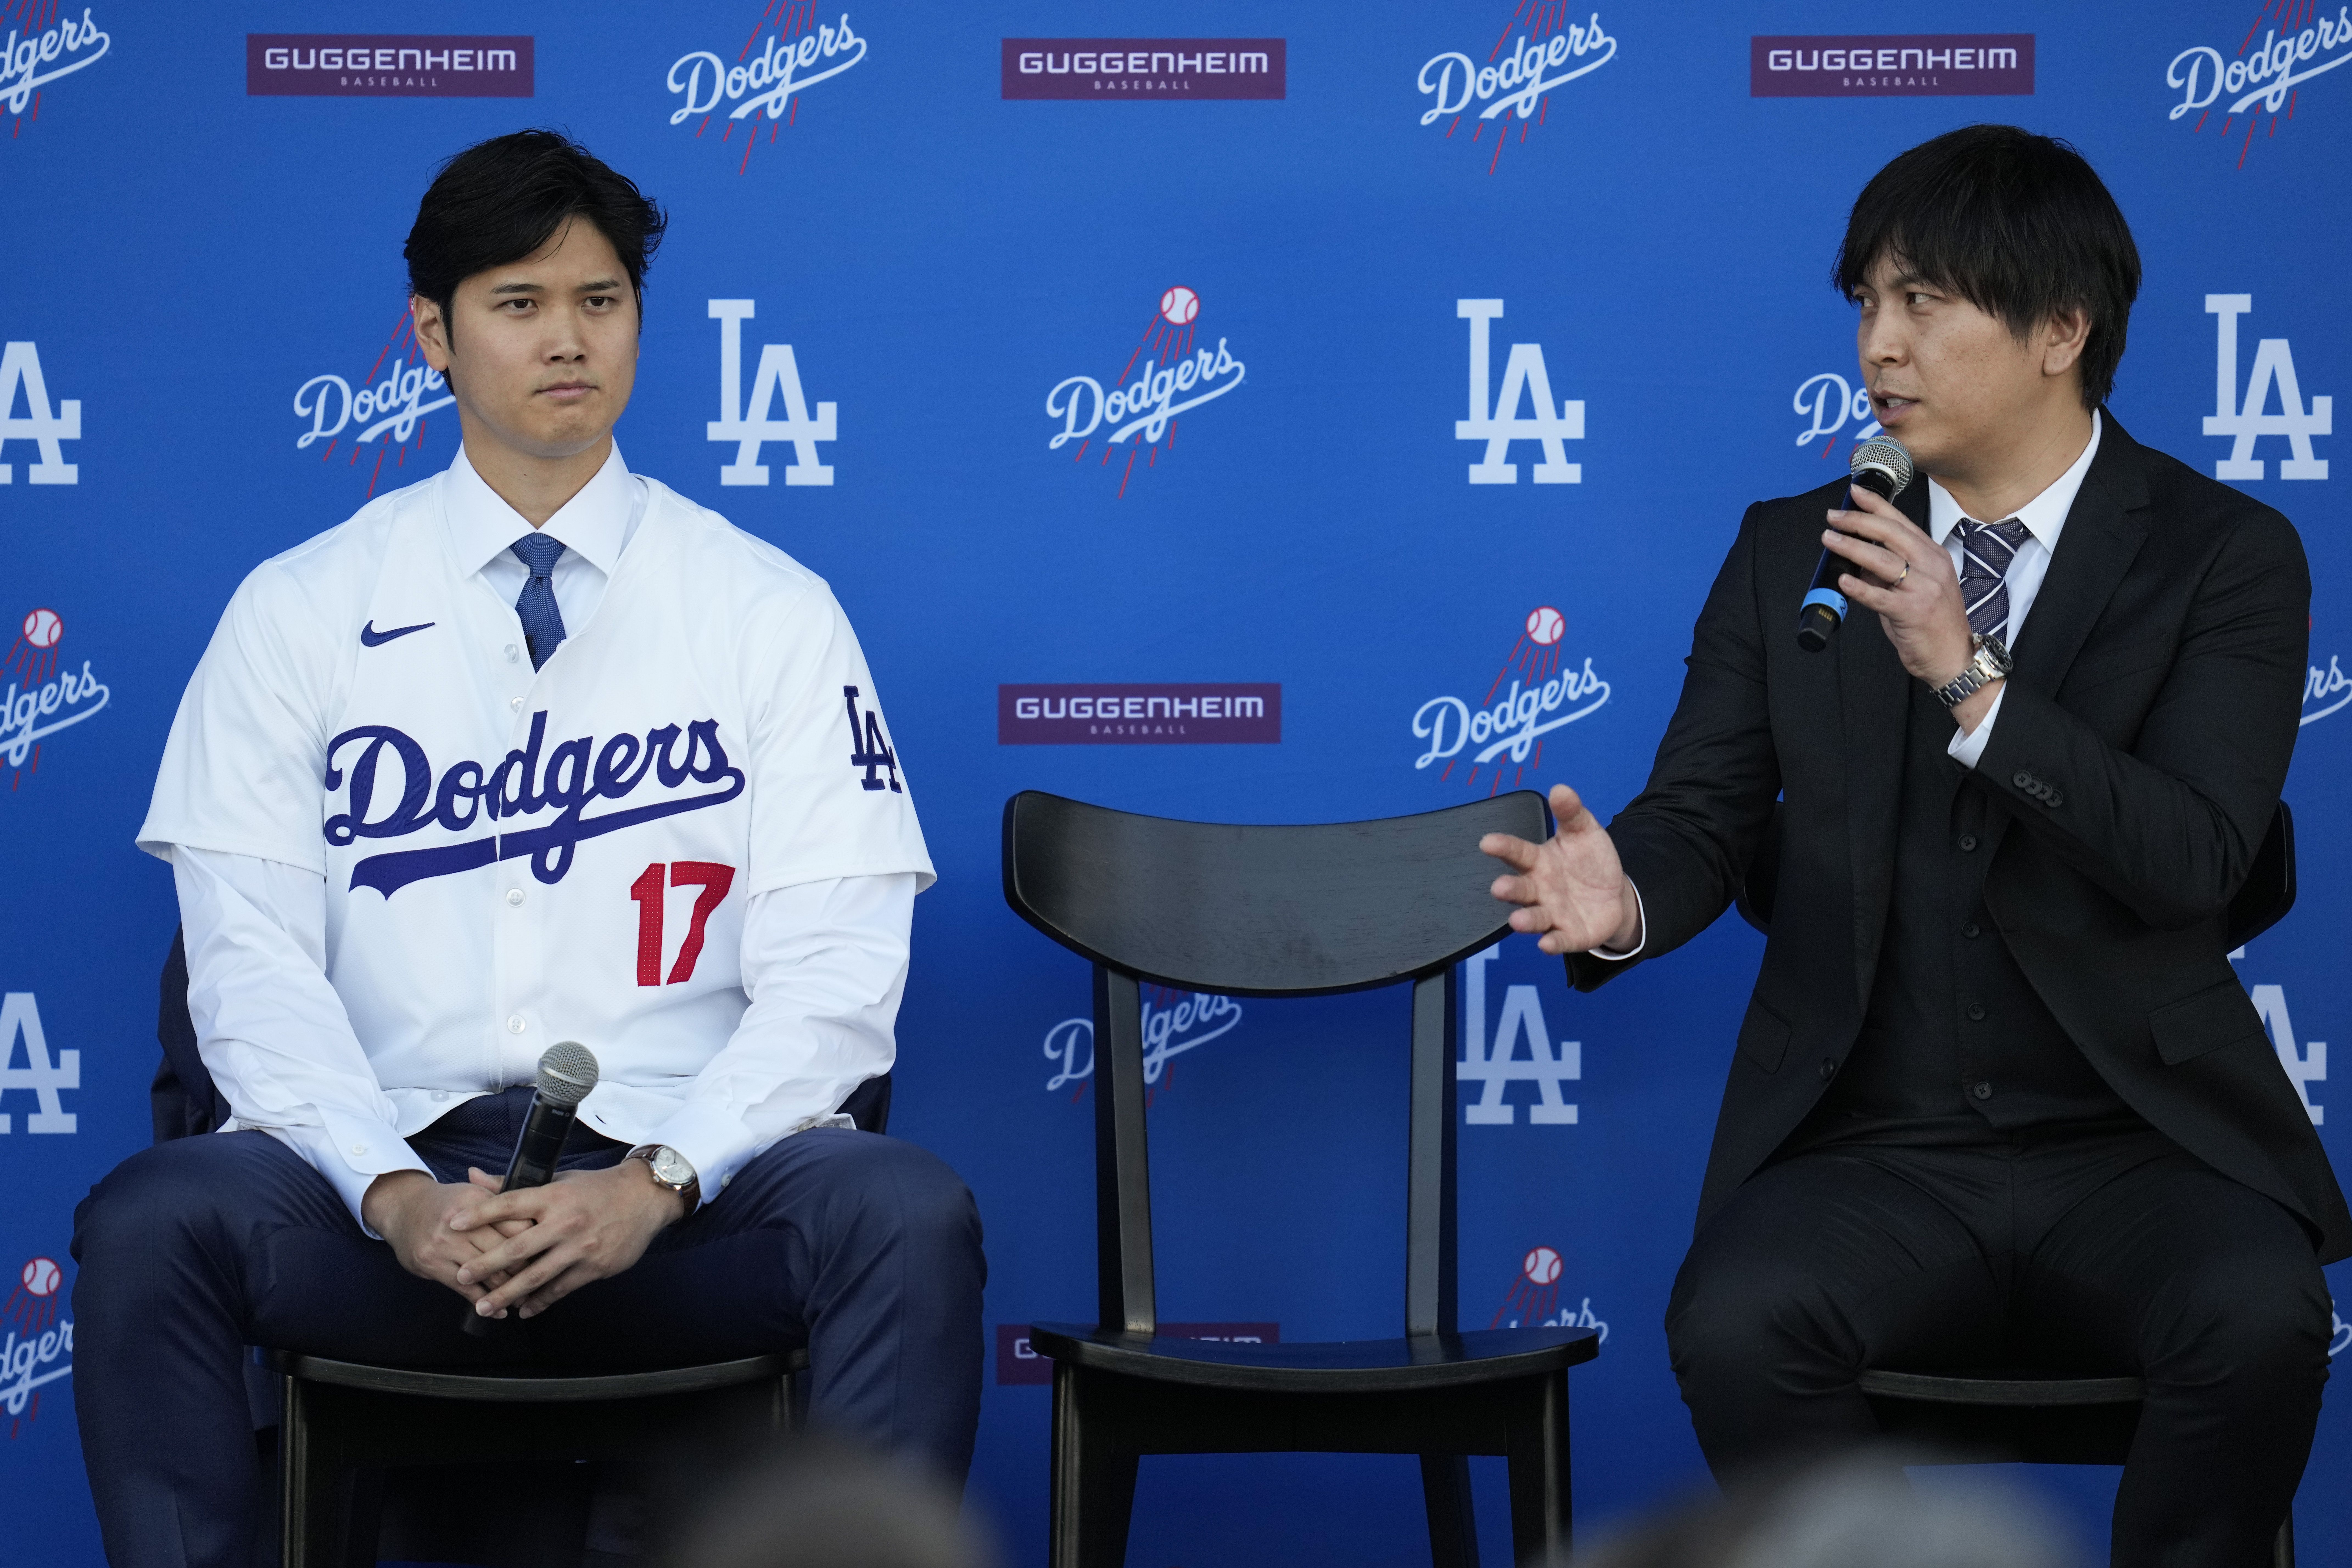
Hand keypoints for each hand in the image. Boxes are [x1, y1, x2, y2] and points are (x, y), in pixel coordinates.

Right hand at [363, 1169, 528, 1305]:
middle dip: (526, 1269)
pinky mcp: (431, 1263)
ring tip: (522, 1299)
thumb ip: (505, 1204)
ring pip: (487, 1272)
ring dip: (507, 1290)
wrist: (404, 1207)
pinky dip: (484, 1302)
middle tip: (541, 1281)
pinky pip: (464, 1288)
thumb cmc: (449, 1203)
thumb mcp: (475, 1193)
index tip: (549, 1254)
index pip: (517, 1224)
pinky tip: (498, 1311)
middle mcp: (461, 1222)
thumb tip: (537, 1221)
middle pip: (505, 1250)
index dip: (535, 1241)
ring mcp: (444, 1243)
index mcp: (478, 1200)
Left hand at [448, 1159, 686, 1319]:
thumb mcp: (558, 1179)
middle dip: (486, 1265)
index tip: (453, 1224)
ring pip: (537, 1276)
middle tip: (462, 1276)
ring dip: (508, 1294)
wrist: (644, 1198)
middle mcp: (565, 1222)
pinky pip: (561, 1289)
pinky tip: (524, 1310)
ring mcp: (580, 1247)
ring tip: (484, 1306)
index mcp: (553, 1196)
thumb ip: (513, 1184)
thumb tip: (473, 1176)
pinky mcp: (595, 1267)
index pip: (510, 1203)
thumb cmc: (596, 1188)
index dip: (480, 1214)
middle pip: (518, 1247)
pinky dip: (540, 1301)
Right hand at [1481, 783, 1641, 955]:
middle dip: (1509, 888)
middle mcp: (1539, 889)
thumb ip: (1571, 813)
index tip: (1487, 842)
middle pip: (1521, 888)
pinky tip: (1546, 944)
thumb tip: (1560, 788)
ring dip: (1525, 920)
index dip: (1503, 847)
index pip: (1517, 853)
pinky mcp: (1568, 934)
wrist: (1613, 894)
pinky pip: (1558, 940)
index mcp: (1539, 861)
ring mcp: (1552, 913)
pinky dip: (1552, 943)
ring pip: (1534, 917)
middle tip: (1498, 887)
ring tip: (1517, 920)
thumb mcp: (1585, 832)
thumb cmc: (1590, 861)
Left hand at [1818, 483, 2002, 730]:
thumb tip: (1858, 558)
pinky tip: (1842, 581)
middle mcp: (1931, 566)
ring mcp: (1924, 588)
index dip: (1877, 505)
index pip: (1901, 523)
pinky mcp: (1913, 611)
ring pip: (1882, 559)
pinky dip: (1859, 587)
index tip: (1855, 492)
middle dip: (1858, 521)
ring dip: (1851, 547)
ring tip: (1829, 539)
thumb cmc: (1933, 622)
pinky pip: (1880, 596)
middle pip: (1890, 533)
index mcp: (1933, 555)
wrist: (1954, 657)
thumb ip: (1891, 571)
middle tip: (1833, 516)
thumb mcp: (1916, 587)